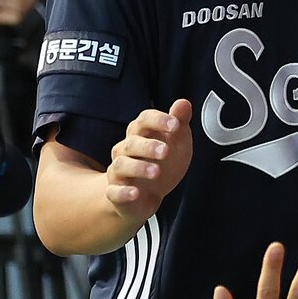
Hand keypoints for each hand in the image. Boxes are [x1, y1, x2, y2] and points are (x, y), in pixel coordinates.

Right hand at [106, 100, 193, 220]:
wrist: (146, 195)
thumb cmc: (162, 163)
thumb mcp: (177, 142)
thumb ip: (179, 123)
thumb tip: (183, 103)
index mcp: (141, 135)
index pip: (143, 120)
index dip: (158, 120)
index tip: (175, 125)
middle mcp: (126, 150)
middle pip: (131, 143)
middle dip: (148, 146)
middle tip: (166, 151)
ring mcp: (119, 172)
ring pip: (121, 165)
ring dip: (138, 167)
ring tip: (156, 171)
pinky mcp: (116, 193)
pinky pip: (114, 192)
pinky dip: (123, 192)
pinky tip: (135, 192)